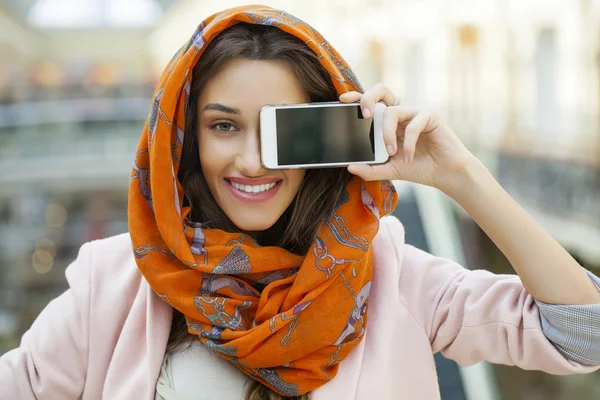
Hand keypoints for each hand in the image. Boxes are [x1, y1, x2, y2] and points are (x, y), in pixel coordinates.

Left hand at [340, 84, 477, 190]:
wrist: (444, 175)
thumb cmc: (418, 168)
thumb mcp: (389, 170)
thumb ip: (370, 169)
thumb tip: (350, 167)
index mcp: (389, 122)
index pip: (371, 103)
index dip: (358, 97)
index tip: (342, 100)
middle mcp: (400, 113)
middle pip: (381, 91)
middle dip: (368, 98)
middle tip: (364, 115)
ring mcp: (414, 113)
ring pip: (392, 111)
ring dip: (387, 133)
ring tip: (391, 152)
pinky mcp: (430, 116)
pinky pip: (413, 125)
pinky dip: (408, 144)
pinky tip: (410, 158)